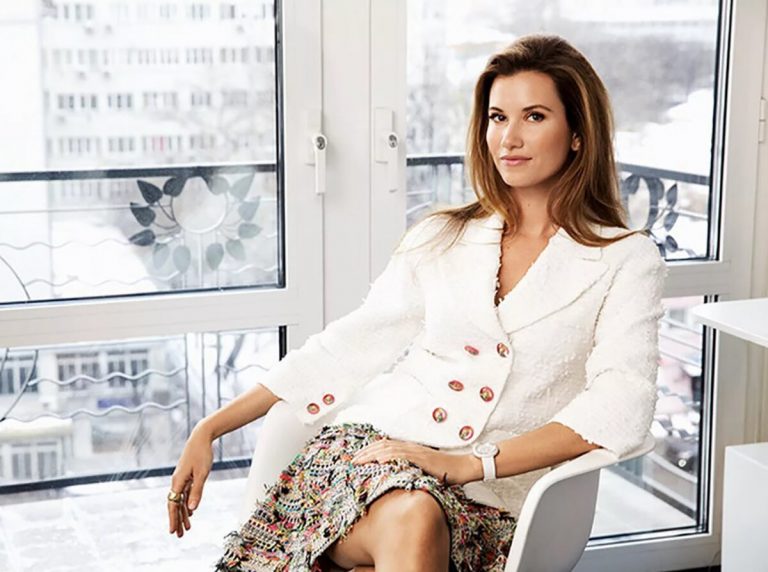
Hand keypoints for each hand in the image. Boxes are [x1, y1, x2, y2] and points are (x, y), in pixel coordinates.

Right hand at [167, 422, 213, 537]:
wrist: (201, 437)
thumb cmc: (201, 454)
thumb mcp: (202, 474)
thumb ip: (197, 491)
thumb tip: (192, 509)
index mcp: (178, 482)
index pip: (173, 505)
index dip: (173, 518)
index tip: (173, 531)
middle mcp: (177, 481)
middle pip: (175, 505)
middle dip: (177, 520)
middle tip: (179, 535)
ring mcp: (181, 479)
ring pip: (181, 500)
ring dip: (183, 514)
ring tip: (187, 528)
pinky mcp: (187, 476)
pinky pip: (185, 494)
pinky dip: (187, 504)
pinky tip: (190, 512)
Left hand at [351, 437, 477, 485]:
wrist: (463, 467)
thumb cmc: (445, 470)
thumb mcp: (423, 469)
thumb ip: (410, 469)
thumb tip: (395, 476)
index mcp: (410, 449)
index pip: (385, 446)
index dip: (370, 450)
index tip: (357, 458)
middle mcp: (411, 448)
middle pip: (383, 446)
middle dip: (366, 452)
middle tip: (352, 461)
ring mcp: (417, 452)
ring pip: (390, 449)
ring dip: (373, 454)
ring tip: (360, 461)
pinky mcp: (423, 459)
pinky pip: (404, 456)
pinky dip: (390, 457)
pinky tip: (380, 460)